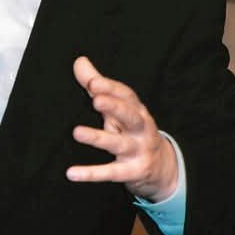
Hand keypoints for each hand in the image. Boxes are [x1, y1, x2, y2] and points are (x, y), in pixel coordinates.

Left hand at [66, 56, 177, 201]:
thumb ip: (97, 84)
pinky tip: (72, 173)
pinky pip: (111, 173)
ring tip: (77, 132)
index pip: (125, 95)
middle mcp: (140, 128)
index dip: (110, 88)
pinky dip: (92, 173)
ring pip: (118, 144)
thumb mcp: (117, 106)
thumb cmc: (130, 128)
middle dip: (114, 107)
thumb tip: (79, 61)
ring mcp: (138, 150)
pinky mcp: (133, 172)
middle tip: (95, 99)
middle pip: (129, 115)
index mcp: (136, 109)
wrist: (162, 167)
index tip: (92, 82)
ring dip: (98, 138)